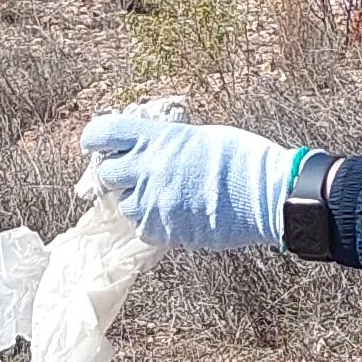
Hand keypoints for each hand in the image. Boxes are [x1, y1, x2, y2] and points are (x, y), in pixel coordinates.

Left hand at [80, 104, 299, 250]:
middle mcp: (148, 168)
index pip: (103, 132)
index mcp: (157, 138)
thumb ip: (169, 144)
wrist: (266, 194)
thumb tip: (152, 149)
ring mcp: (154, 201)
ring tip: (163, 198)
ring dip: (136, 202)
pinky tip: (174, 215)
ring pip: (123, 206)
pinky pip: (143, 230)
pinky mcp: (165, 229)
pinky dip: (153, 225)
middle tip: (132, 176)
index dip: (95, 138)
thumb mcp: (201, 137)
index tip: (96, 144)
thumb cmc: (242, 160)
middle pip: (106, 174)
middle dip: (117, 175)